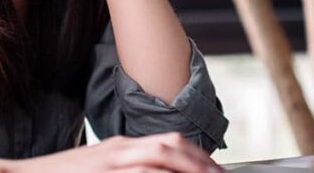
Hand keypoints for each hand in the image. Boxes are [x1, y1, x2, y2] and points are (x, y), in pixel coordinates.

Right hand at [12, 132, 224, 172]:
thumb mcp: (98, 169)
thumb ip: (127, 169)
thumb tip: (154, 171)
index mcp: (120, 147)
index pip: (168, 143)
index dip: (197, 156)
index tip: (214, 171)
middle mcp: (117, 151)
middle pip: (169, 147)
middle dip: (200, 163)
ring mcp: (107, 164)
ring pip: (157, 161)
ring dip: (186, 169)